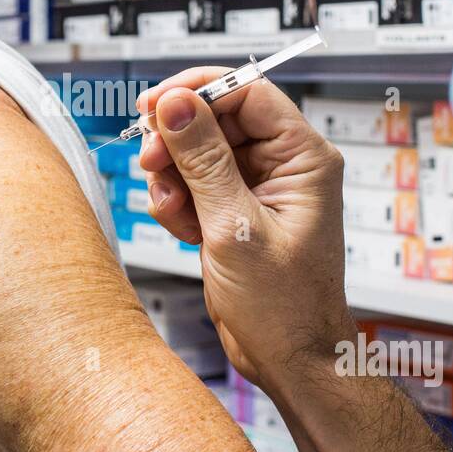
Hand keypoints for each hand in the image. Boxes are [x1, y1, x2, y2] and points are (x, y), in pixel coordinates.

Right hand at [136, 70, 354, 394]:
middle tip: (149, 161)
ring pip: (199, 151)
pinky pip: (195, 183)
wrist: (289, 360)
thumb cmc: (285, 307)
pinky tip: (183, 230)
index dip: (197, 91)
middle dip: (177, 140)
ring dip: (173, 175)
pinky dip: (178, 202)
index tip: (154, 105)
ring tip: (173, 210)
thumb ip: (202, 160)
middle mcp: (283, 165)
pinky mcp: (234, 210)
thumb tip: (176, 105)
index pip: (247, 92)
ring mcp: (257, 188)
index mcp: (303, 158)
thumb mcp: (233, 227)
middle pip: (217, 119)